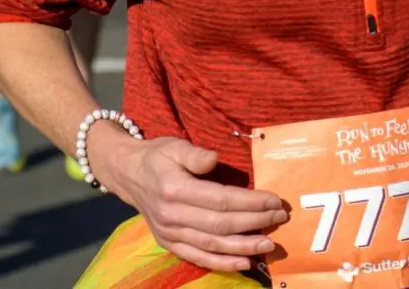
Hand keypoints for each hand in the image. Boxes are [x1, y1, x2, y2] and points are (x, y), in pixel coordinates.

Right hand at [90, 128, 288, 271]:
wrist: (128, 174)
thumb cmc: (158, 156)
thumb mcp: (174, 146)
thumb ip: (194, 154)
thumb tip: (214, 158)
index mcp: (176, 190)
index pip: (221, 200)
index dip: (250, 202)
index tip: (274, 201)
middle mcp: (173, 216)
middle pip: (221, 225)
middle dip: (255, 223)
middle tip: (280, 218)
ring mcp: (170, 234)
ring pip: (213, 245)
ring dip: (244, 247)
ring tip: (269, 244)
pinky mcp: (170, 244)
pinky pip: (199, 258)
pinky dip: (222, 263)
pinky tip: (244, 263)